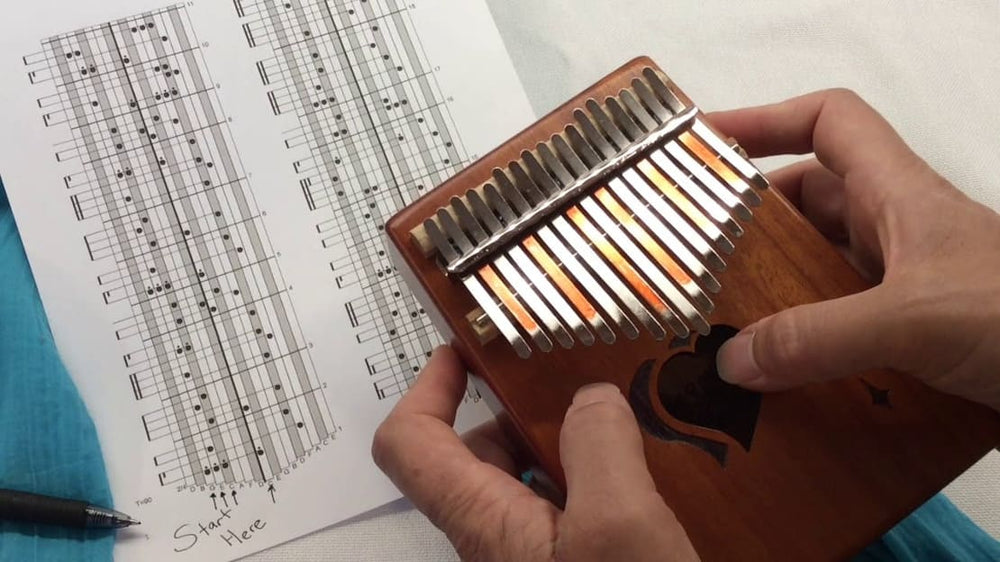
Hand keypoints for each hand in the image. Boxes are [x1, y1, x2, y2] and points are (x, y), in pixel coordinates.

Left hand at [372, 346, 698, 561]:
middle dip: (518, 408)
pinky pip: (571, 511)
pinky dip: (598, 479)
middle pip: (477, 453)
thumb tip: (589, 400)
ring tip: (623, 419)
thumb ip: (598, 449)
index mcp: (485, 523)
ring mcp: (539, 558)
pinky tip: (651, 475)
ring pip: (531, 480)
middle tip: (568, 379)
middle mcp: (501, 540)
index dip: (425, 388)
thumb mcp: (619, 529)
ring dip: (567, 442)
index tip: (462, 352)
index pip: (410, 444)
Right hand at [710, 89, 999, 410]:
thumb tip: (732, 360)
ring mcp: (904, 286)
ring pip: (820, 270)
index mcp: (898, 194)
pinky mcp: (912, 337)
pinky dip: (804, 347)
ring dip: (774, 293)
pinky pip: (839, 327)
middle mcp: (897, 232)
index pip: (829, 122)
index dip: (766, 119)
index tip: (705, 143)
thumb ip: (820, 336)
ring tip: (718, 324)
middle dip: (749, 225)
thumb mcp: (914, 319)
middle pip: (807, 203)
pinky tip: (775, 381)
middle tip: (692, 257)